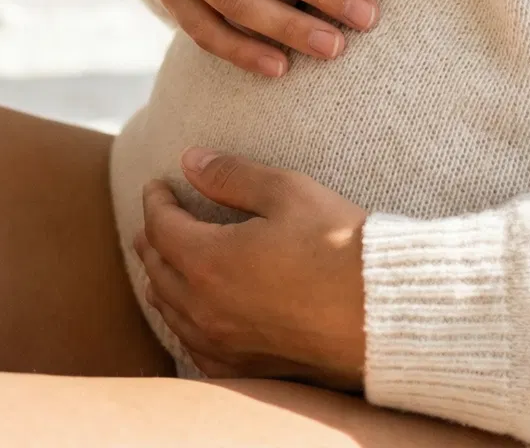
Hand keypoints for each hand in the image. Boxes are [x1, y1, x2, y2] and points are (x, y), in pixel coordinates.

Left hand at [135, 147, 366, 388]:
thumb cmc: (336, 245)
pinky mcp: (243, 367)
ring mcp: (222, 344)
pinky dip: (182, 321)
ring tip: (163, 262)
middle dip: (152, 238)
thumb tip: (190, 160)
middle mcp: (205, 308)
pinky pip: (193, 346)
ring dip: (162, 279)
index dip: (156, 200)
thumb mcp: (286, 192)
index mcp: (208, 261)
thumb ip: (231, 175)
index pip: (162, 226)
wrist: (377, 311)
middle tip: (154, 218)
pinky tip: (192, 316)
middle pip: (158, 270)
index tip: (158, 183)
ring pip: (171, 311)